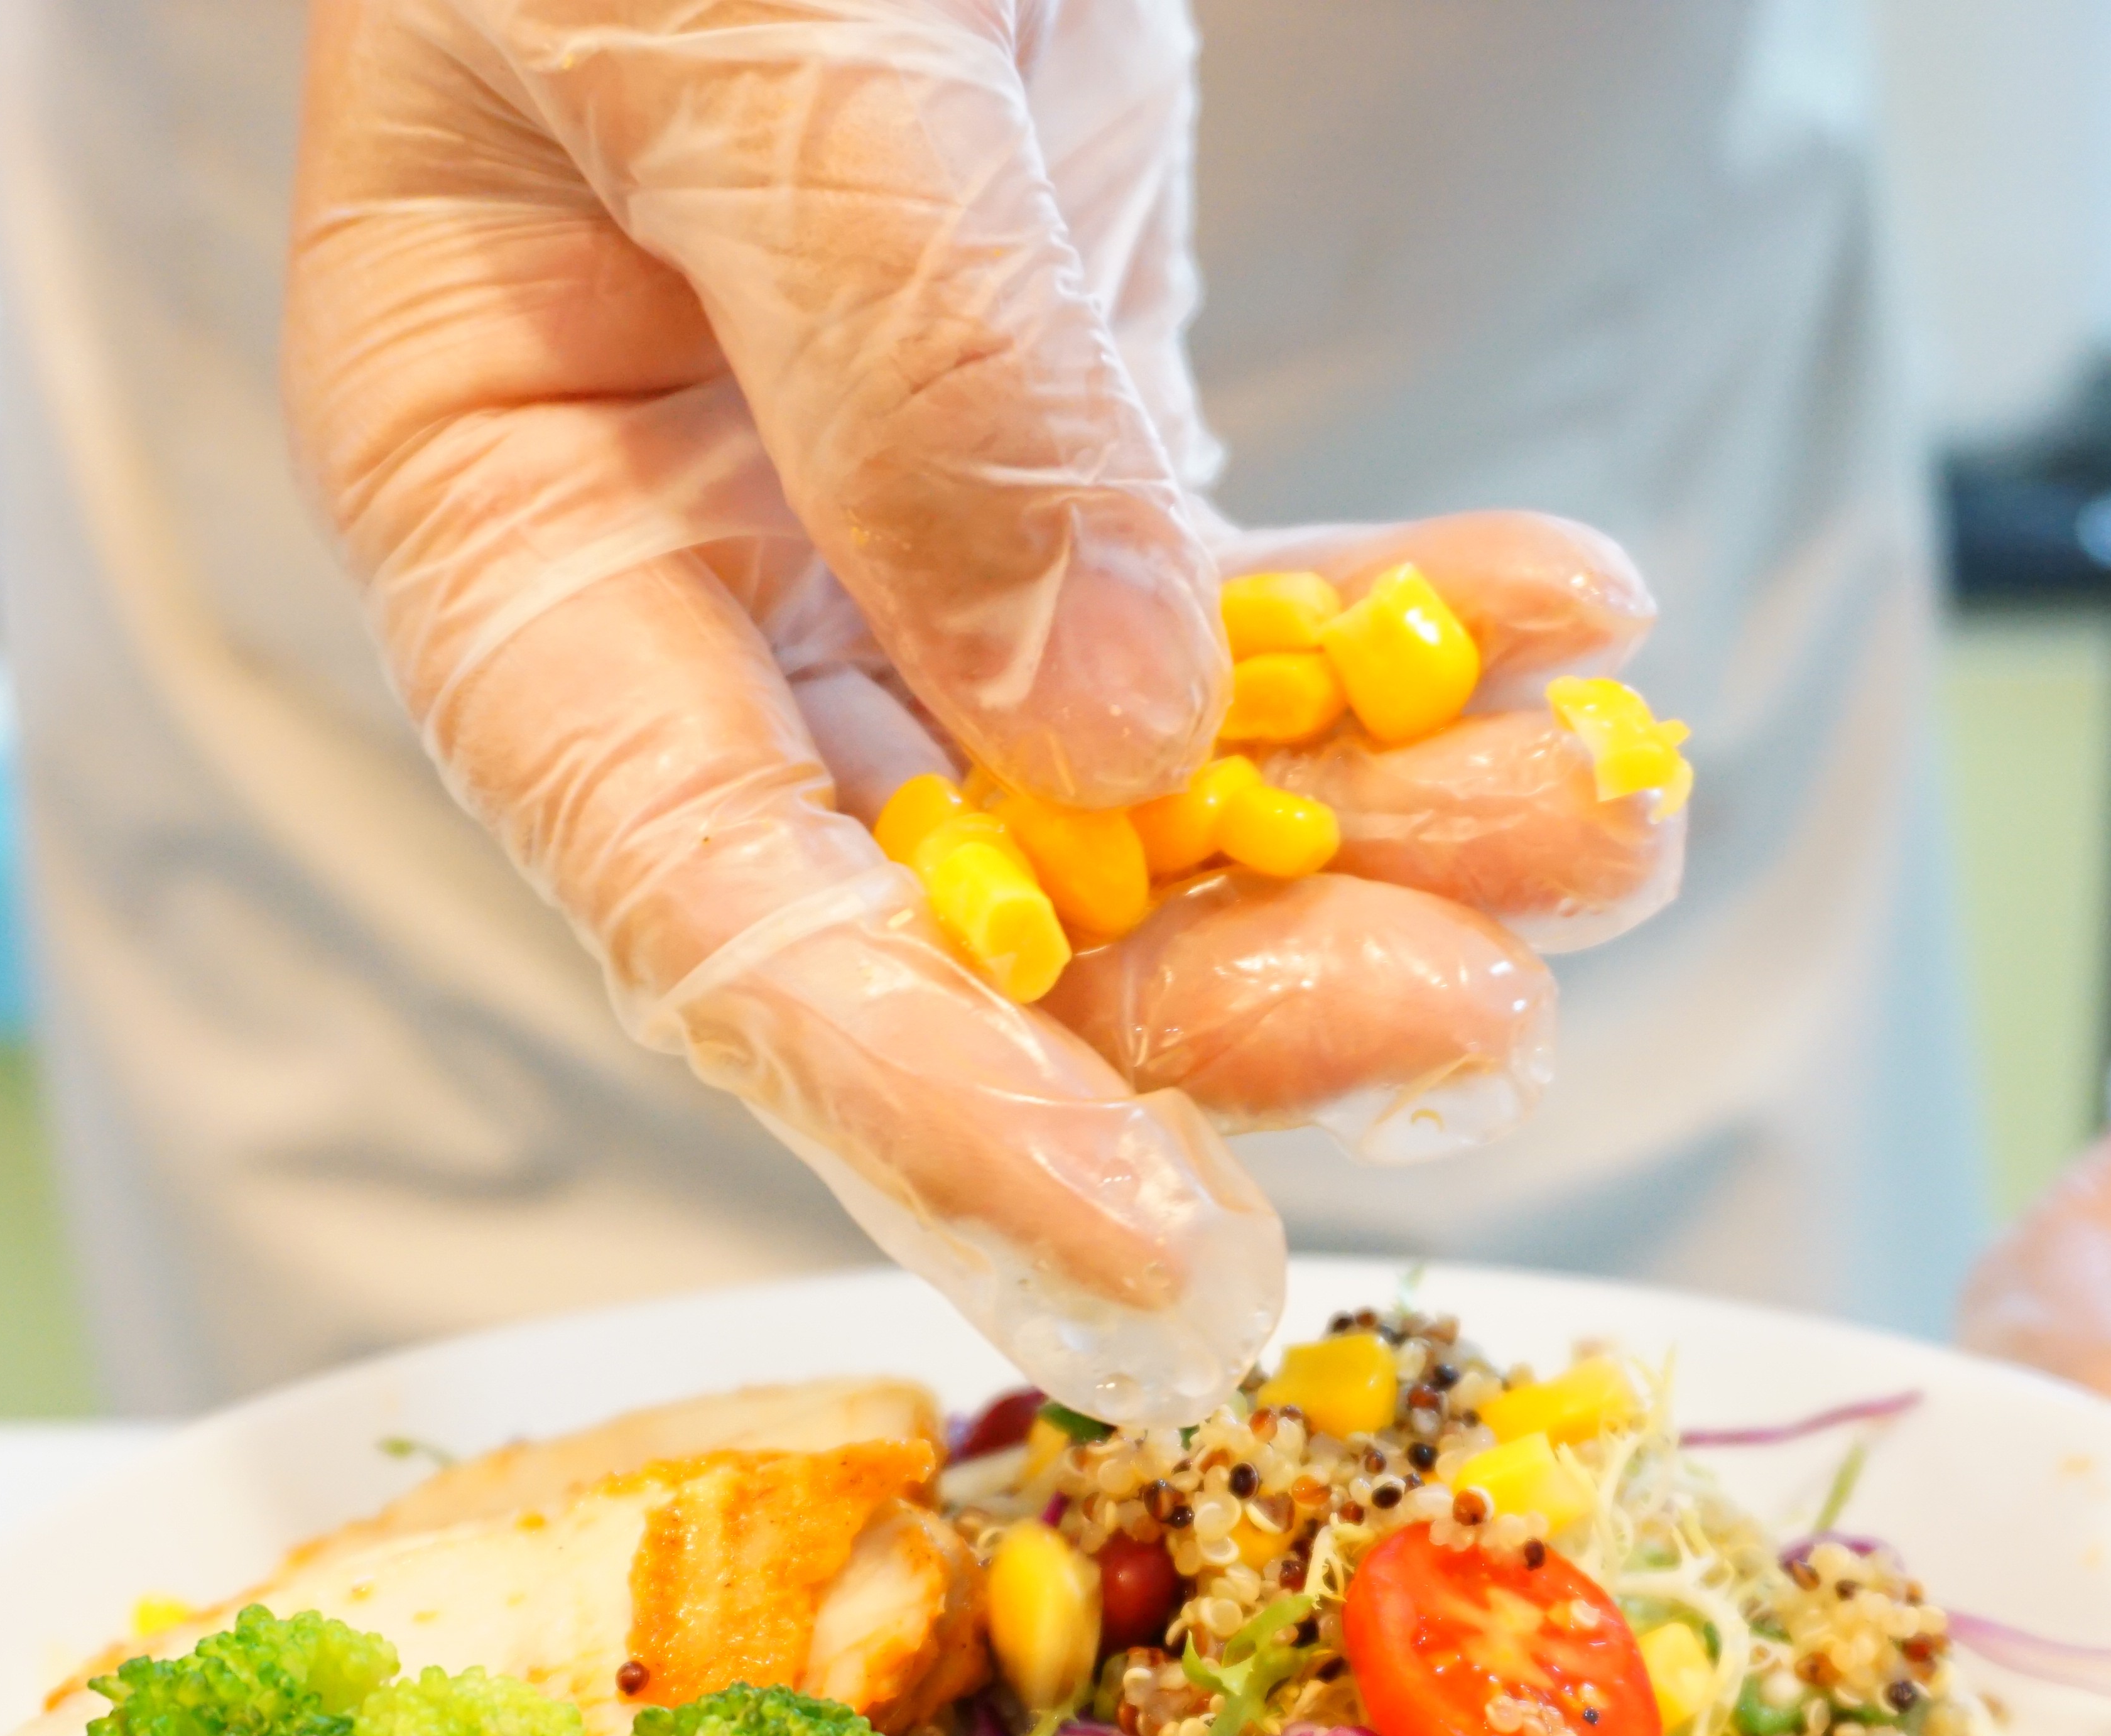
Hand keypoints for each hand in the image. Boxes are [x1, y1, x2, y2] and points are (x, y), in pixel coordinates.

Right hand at [284, 0, 1680, 1420]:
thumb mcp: (742, 21)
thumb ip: (906, 360)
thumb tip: (1097, 729)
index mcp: (503, 512)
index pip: (696, 895)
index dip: (919, 1097)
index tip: (1141, 1239)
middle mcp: (686, 578)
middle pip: (953, 905)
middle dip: (1222, 992)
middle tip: (1479, 1012)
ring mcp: (879, 527)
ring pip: (1128, 801)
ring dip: (1378, 844)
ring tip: (1607, 815)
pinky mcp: (1050, 449)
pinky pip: (1230, 627)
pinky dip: (1402, 651)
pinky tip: (1571, 627)